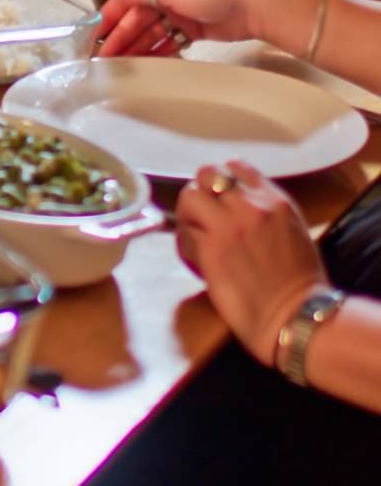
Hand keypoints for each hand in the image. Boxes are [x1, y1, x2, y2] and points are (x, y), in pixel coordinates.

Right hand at [97, 0, 265, 56]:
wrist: (257, 7)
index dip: (110, 16)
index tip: (95, 34)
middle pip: (137, 18)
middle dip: (120, 37)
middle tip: (104, 58)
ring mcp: (181, 12)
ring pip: (151, 32)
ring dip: (135, 47)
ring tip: (119, 66)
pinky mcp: (192, 30)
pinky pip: (167, 42)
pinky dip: (155, 52)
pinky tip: (143, 64)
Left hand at [176, 160, 328, 364]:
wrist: (297, 318)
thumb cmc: (300, 285)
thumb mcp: (293, 232)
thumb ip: (265, 211)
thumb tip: (236, 204)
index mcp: (275, 200)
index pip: (237, 167)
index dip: (222, 180)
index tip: (217, 197)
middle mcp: (250, 205)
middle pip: (207, 174)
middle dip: (200, 191)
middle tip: (201, 214)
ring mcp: (227, 224)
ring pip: (188, 197)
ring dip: (187, 216)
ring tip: (195, 236)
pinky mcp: (209, 248)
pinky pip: (184, 234)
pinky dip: (186, 246)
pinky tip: (196, 262)